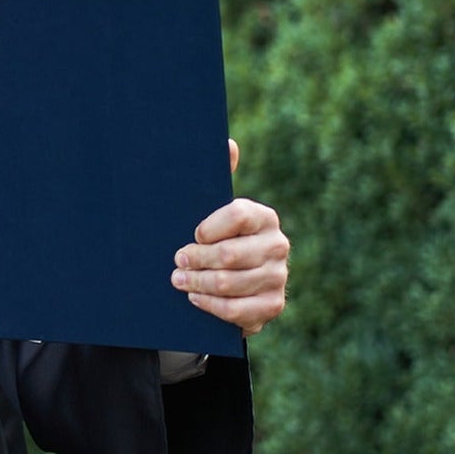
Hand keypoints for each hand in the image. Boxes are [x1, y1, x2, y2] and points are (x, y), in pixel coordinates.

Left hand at [171, 140, 288, 335]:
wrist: (231, 282)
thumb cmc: (215, 239)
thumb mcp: (211, 210)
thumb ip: (219, 178)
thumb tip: (228, 143)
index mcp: (263, 217)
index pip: (237, 215)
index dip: (208, 227)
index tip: (192, 234)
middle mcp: (277, 245)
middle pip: (230, 255)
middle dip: (195, 259)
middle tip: (176, 261)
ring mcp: (278, 277)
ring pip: (229, 283)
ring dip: (197, 283)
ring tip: (178, 280)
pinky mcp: (272, 306)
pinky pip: (237, 310)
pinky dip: (211, 305)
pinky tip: (195, 298)